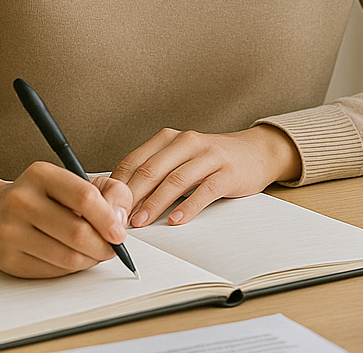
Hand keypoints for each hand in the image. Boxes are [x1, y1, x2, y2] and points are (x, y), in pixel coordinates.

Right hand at [0, 162, 132, 277]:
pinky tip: (72, 257)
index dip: (108, 219)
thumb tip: (120, 219)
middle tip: (111, 248)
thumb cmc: (40, 196)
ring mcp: (11, 231)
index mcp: (40, 175)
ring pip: (67, 257)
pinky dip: (71, 269)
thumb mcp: (74, 181)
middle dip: (103, 246)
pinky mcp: (9, 259)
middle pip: (77, 232)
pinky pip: (53, 272)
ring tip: (94, 252)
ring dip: (90, 260)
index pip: (83, 197)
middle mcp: (21, 200)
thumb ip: (109, 192)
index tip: (119, 233)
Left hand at [111, 125, 301, 227]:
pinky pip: (204, 190)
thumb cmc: (212, 160)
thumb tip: (121, 200)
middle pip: (152, 170)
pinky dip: (188, 206)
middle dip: (132, 196)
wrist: (256, 152)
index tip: (106, 206)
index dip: (118, 185)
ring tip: (141, 223)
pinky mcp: (228, 172)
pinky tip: (176, 220)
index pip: (135, 161)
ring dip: (155, 203)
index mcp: (169, 139)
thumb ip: (155, 173)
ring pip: (175, 180)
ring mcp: (209, 155)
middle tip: (118, 218)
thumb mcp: (180, 159)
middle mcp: (187, 142)